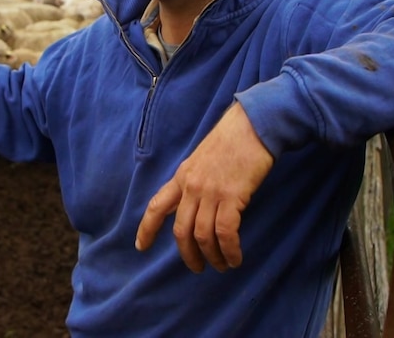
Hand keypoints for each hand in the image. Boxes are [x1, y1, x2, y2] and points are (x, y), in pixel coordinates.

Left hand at [135, 101, 273, 272]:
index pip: (156, 206)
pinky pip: (225, 232)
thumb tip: (196, 204)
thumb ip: (195, 181)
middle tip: (198, 268)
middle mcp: (191, 186)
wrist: (252, 125)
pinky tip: (236, 258)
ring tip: (222, 266)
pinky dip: (230, 250)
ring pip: (202, 235)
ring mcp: (210, 191)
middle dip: (188, 254)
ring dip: (212, 256)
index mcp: (182, 176)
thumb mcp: (202, 159)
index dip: (146, 229)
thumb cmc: (232, 140)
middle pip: (180, 229)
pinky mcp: (232, 196)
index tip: (141, 247)